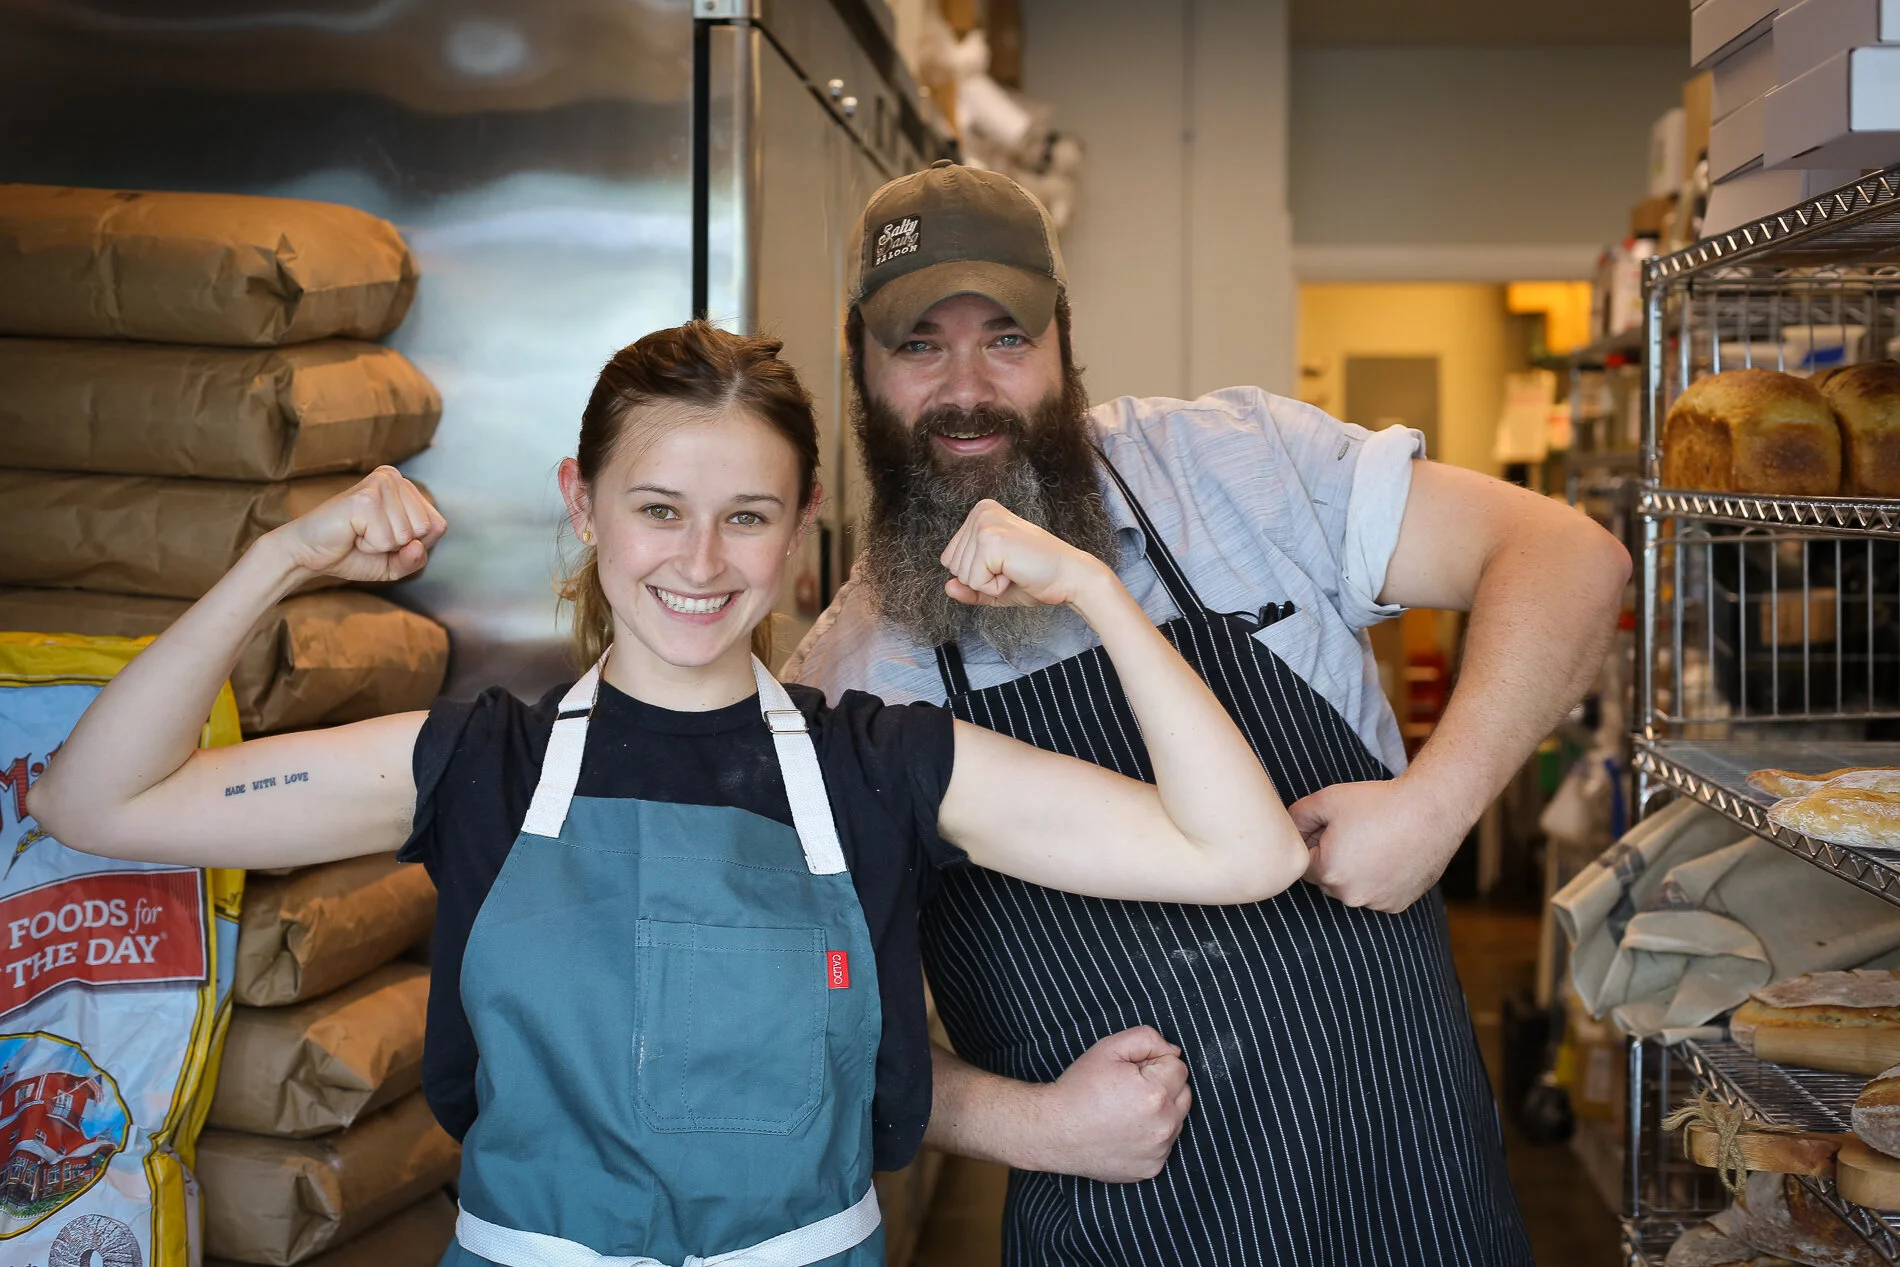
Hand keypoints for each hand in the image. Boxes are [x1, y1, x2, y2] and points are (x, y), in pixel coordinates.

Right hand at [266, 466, 446, 584]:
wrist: (309, 555)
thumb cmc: (351, 553)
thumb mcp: (394, 563)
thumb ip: (415, 559)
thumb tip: (417, 546)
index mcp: (405, 487)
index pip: (438, 525)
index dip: (413, 545)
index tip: (384, 538)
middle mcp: (394, 478)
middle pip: (426, 528)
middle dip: (398, 545)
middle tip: (368, 536)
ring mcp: (380, 484)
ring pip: (407, 534)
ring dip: (381, 545)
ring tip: (359, 533)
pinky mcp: (365, 498)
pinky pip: (388, 539)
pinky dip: (370, 546)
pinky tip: (352, 532)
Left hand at [940, 499, 1109, 608]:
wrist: (1070, 577)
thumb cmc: (1038, 576)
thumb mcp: (994, 583)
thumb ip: (969, 587)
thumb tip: (947, 587)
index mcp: (981, 514)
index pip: (950, 558)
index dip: (978, 574)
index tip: (1008, 564)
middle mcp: (981, 512)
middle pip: (952, 566)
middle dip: (982, 579)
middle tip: (1013, 568)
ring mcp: (984, 524)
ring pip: (962, 575)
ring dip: (989, 583)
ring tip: (1015, 569)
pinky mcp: (990, 541)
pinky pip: (975, 582)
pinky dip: (995, 588)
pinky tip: (1016, 572)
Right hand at [1024, 1026, 1190, 1182]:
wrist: (1054, 1131)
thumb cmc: (1079, 1088)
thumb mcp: (1108, 1048)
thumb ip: (1147, 1039)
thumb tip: (1173, 1051)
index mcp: (1155, 1093)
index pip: (1178, 1067)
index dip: (1154, 1063)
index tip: (1131, 1071)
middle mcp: (1163, 1125)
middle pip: (1183, 1093)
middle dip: (1163, 1085)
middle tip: (1129, 1088)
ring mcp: (1158, 1151)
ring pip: (1176, 1120)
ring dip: (1160, 1111)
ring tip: (1127, 1110)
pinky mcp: (1151, 1169)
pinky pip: (1164, 1145)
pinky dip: (1151, 1136)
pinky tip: (1126, 1131)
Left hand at [1291, 775, 1466, 912]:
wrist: (1431, 810)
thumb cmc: (1378, 803)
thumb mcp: (1327, 799)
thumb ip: (1296, 816)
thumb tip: (1285, 829)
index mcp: (1328, 872)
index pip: (1304, 864)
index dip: (1315, 843)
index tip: (1333, 827)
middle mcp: (1351, 895)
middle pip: (1327, 879)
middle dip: (1333, 859)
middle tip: (1355, 832)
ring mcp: (1377, 903)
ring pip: (1352, 889)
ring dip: (1356, 872)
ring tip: (1374, 842)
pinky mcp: (1398, 904)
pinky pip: (1377, 895)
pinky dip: (1379, 881)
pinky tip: (1390, 856)